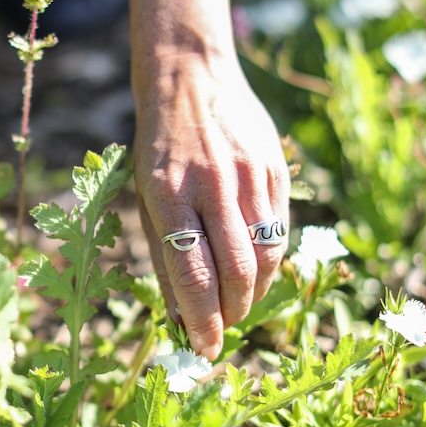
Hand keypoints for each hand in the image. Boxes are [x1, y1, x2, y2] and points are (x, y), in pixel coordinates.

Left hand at [133, 53, 289, 358]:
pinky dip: (270, 263)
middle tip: (223, 330)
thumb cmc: (159, 148)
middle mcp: (211, 184)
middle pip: (235, 271)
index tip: (205, 348)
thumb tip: (180, 317)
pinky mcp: (275, 168)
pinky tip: (256, 273)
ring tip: (239, 306)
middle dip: (231, 313)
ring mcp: (248, 175)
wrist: (190, 78)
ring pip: (266, 256)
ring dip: (254, 294)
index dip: (202, 319)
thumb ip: (165, 255)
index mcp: (168, 193)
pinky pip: (280, 230)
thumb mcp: (146, 196)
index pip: (193, 272)